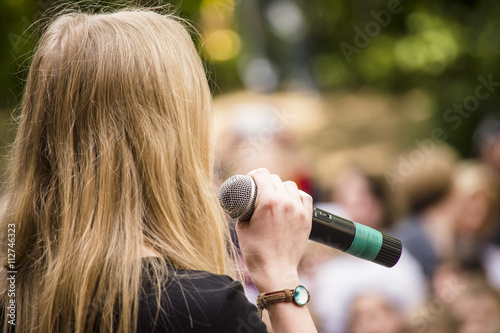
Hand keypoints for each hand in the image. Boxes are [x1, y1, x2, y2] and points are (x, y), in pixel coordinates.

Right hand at [235, 168, 312, 291]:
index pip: (262, 174)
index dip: (254, 174)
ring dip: (281, 188)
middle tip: (260, 191)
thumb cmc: (256, 252)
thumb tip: (242, 200)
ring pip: (290, 186)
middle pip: (275, 179)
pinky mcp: (307, 219)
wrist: (275, 270)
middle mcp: (285, 202)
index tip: (251, 180)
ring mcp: (298, 210)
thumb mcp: (241, 227)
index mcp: (267, 202)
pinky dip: (297, 196)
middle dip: (266, 182)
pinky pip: (305, 197)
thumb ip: (243, 209)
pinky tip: (290, 201)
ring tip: (275, 197)